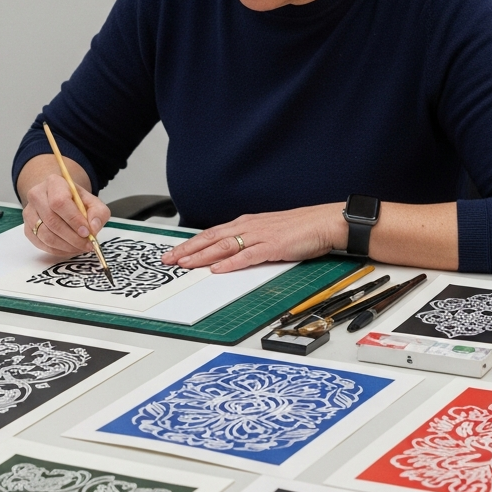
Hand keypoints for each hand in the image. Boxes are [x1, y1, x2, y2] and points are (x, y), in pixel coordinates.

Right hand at [22, 172, 110, 256]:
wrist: (60, 201)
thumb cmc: (76, 201)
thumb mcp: (93, 202)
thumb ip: (98, 213)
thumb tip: (93, 227)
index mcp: (54, 183)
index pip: (59, 202)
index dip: (73, 219)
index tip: (86, 232)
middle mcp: (37, 195)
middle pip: (51, 220)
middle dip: (72, 237)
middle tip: (87, 244)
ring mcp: (29, 212)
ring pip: (45, 234)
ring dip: (65, 246)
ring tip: (80, 247)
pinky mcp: (27, 228)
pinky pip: (41, 243)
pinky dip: (57, 250)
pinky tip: (69, 248)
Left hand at [161, 204, 347, 272]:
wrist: (323, 222)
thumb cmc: (299, 228)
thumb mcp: (268, 232)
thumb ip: (249, 241)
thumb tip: (230, 255)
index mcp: (246, 223)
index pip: (212, 234)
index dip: (191, 244)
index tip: (175, 253)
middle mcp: (248, 226)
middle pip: (211, 239)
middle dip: (187, 250)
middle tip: (168, 260)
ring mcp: (259, 236)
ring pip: (223, 246)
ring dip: (201, 256)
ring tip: (184, 264)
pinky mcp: (272, 246)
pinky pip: (246, 256)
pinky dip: (230, 263)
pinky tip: (217, 269)